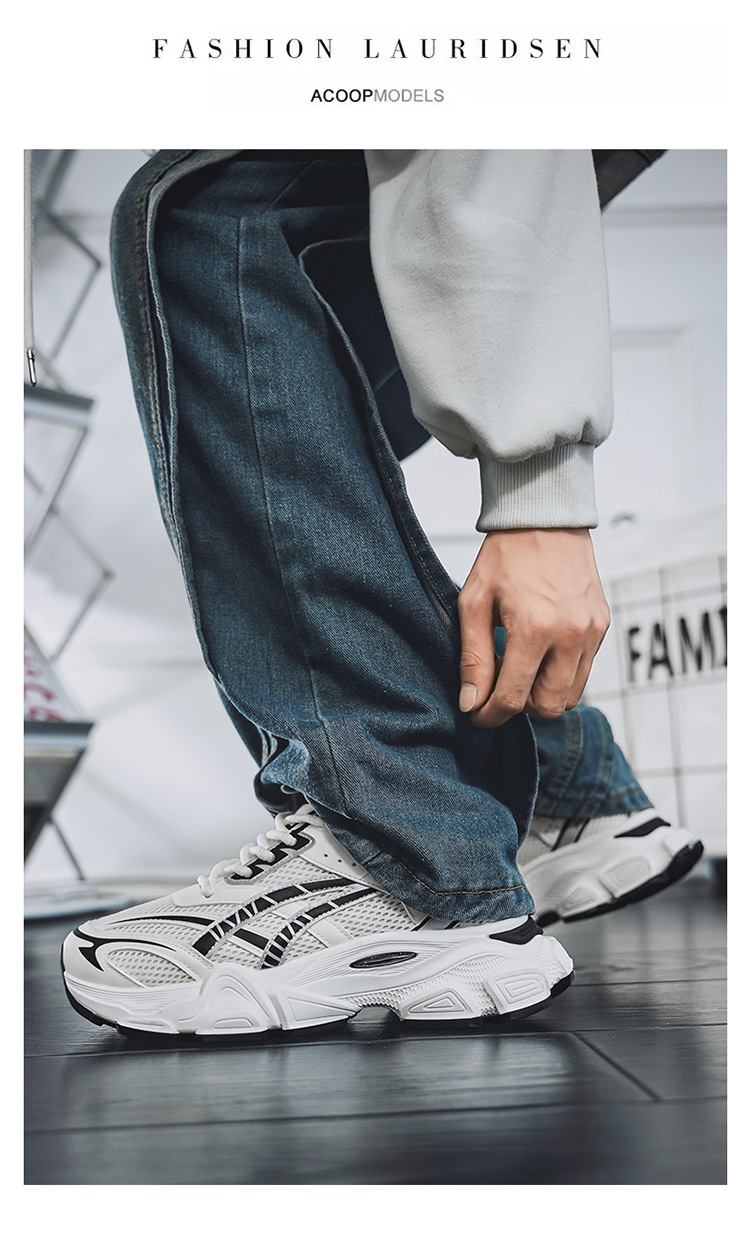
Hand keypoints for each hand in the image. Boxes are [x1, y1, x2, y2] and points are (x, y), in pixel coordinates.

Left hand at [457, 528, 609, 726]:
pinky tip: (540, 651)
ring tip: (519, 668)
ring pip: (571, 695)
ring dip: (543, 693)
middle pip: (548, 706)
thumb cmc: (506, 555)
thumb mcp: (475, 602)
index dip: (490, 715)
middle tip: (498, 686)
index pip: (514, 698)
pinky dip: (561, 673)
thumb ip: (473, 657)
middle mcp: (571, 634)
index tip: (476, 713)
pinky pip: (584, 670)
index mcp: (535, 628)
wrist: (546, 518)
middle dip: (520, 706)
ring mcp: (592, 631)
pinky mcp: (603, 626)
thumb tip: (471, 702)